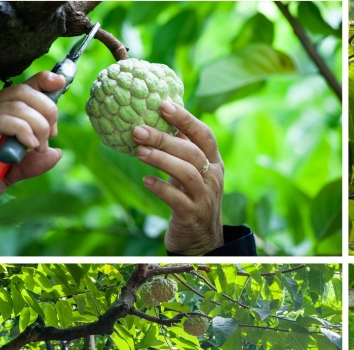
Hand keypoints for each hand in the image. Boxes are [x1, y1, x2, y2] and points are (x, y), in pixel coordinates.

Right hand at [0, 71, 65, 205]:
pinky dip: (24, 130)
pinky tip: (28, 145)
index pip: (20, 87)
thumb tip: (56, 152)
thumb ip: (30, 164)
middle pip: (23, 91)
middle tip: (49, 136)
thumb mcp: (8, 174)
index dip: (42, 81)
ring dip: (38, 124)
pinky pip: (4, 119)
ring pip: (17, 103)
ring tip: (37, 146)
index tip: (60, 84)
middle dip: (47, 110)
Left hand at [133, 102, 224, 254]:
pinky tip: (146, 180)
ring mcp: (204, 197)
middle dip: (164, 138)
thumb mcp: (192, 172)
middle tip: (138, 130)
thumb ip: (182, 149)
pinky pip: (176, 199)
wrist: (201, 240)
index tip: (163, 105)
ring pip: (186, 173)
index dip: (186, 119)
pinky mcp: (192, 215)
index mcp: (214, 162)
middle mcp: (213, 177)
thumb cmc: (191, 198)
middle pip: (191, 152)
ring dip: (161, 160)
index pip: (204, 135)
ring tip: (139, 152)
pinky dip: (160, 187)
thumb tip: (159, 118)